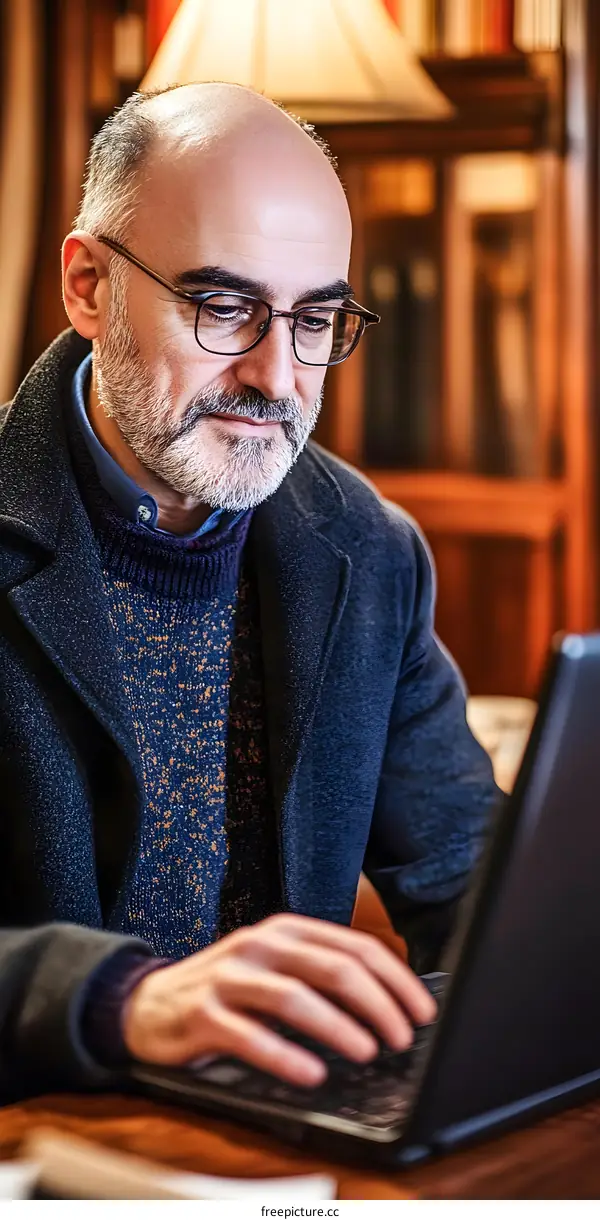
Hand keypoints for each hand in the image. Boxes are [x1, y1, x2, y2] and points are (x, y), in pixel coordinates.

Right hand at [123, 914, 436, 1085]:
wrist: (147, 1001)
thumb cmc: (225, 988)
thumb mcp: (275, 967)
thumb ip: (321, 975)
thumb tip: (388, 1004)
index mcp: (286, 931)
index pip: (355, 947)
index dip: (395, 979)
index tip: (422, 1011)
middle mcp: (261, 946)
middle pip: (333, 968)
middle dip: (378, 1004)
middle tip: (402, 1037)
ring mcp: (230, 977)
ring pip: (296, 997)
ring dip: (339, 1027)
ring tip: (368, 1052)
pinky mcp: (204, 1013)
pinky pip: (250, 1035)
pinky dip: (286, 1056)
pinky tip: (312, 1074)